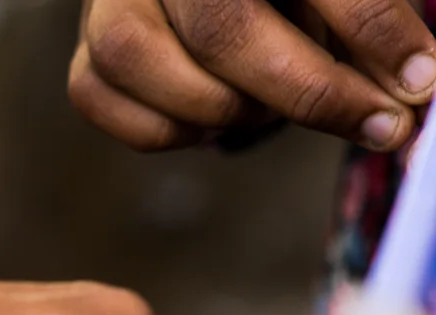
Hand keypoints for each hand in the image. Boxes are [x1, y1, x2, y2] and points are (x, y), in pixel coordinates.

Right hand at [69, 0, 435, 150]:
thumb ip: (363, 15)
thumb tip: (408, 83)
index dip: (369, 29)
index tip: (421, 81)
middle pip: (223, 31)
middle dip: (310, 90)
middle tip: (377, 123)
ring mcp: (109, 7)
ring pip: (157, 77)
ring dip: (234, 111)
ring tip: (275, 105)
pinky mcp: (86, 57)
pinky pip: (119, 114)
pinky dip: (177, 130)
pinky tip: (217, 114)